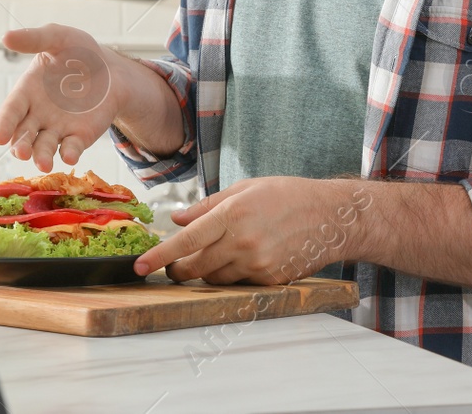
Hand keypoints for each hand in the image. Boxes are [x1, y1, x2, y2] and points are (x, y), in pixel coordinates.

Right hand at [0, 24, 124, 171]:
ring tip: (45, 163)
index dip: (4, 124)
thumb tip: (6, 37)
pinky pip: (71, 149)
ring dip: (42, 156)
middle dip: (21, 145)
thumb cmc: (78, 52)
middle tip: (21, 152)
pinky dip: (69, 154)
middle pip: (23, 135)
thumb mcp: (58, 38)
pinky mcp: (78, 137)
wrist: (111, 68)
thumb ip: (34, 39)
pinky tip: (69, 156)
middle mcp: (37, 115)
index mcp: (27, 92)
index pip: (11, 111)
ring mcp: (57, 129)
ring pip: (44, 148)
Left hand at [133, 177, 374, 284]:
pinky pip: (238, 283)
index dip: (160, 255)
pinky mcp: (269, 281)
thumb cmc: (288, 195)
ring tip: (216, 255)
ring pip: (215, 279)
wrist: (330, 218)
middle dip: (179, 269)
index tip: (140, 266)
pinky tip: (244, 258)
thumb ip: (208, 205)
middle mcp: (242, 243)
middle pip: (195, 267)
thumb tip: (178, 218)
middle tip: (174, 266)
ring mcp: (257, 265)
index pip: (186, 240)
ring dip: (206, 272)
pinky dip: (232, 274)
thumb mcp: (246, 188)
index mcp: (233, 214)